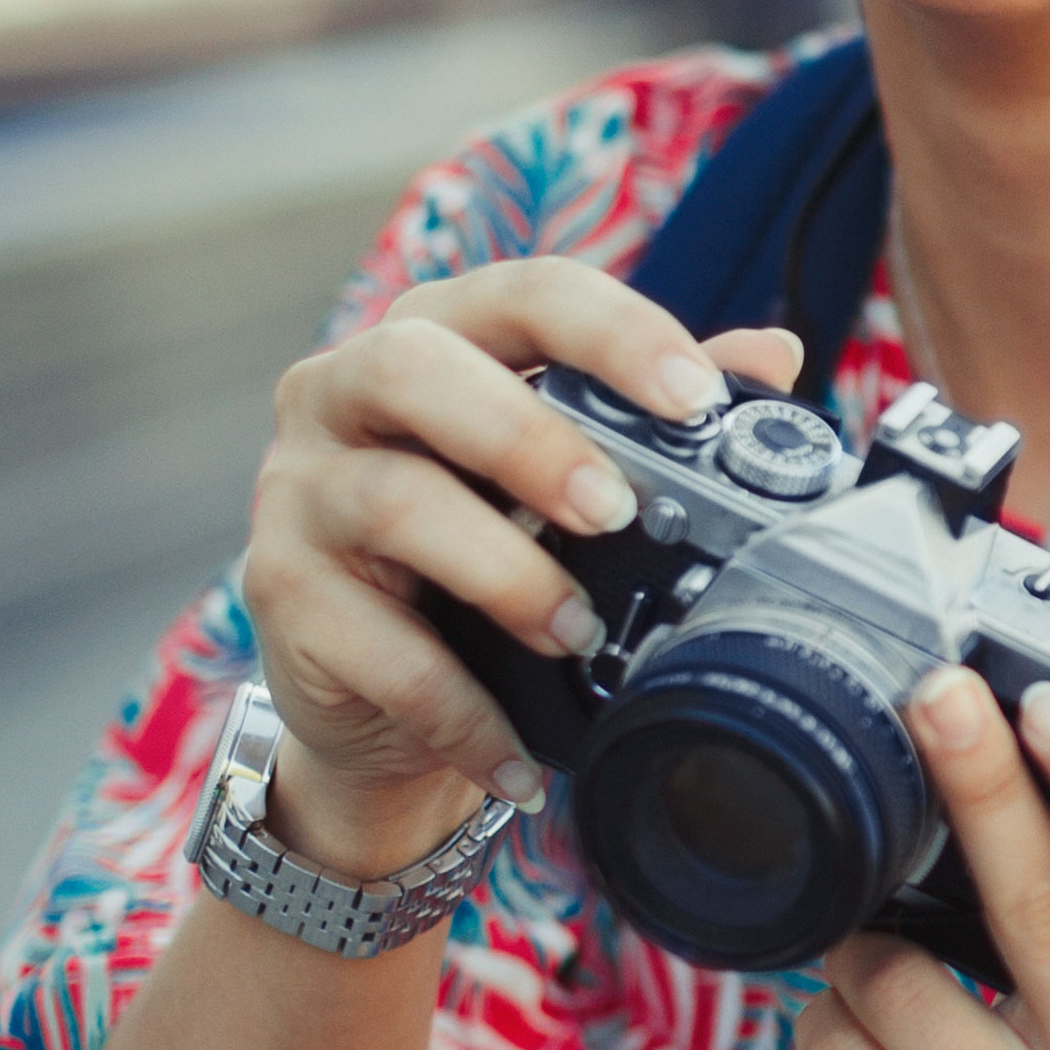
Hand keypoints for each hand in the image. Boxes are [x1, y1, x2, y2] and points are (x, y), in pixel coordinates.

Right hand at [239, 261, 804, 875]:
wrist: (381, 700)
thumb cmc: (487, 549)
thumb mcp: (569, 475)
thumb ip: (656, 412)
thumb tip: (771, 357)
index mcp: (436, 337)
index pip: (522, 292)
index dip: (613, 331)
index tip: (697, 397)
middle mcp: (344, 393)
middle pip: (417, 367)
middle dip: (529, 436)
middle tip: (618, 510)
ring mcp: (298, 492)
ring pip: (390, 501)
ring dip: (504, 573)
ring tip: (578, 634)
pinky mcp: (277, 593)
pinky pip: (373, 649)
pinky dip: (459, 710)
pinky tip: (520, 757)